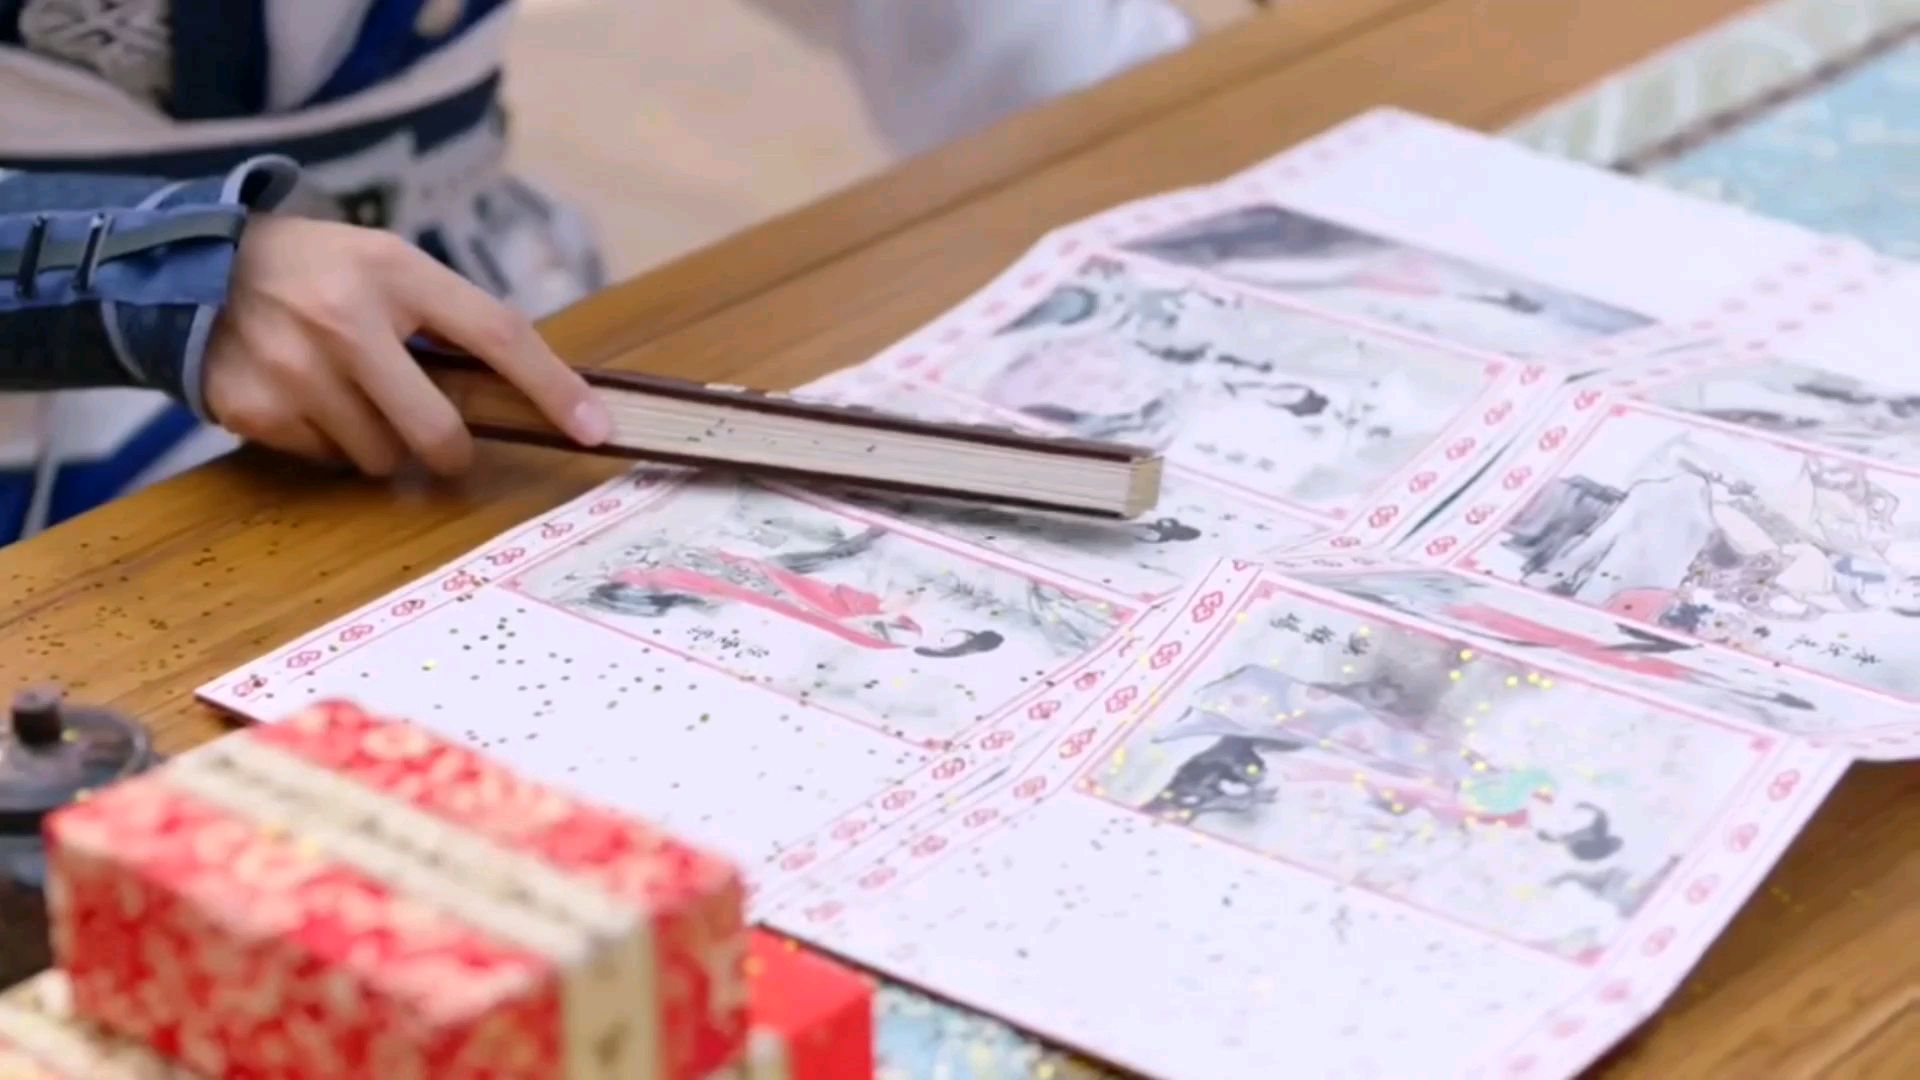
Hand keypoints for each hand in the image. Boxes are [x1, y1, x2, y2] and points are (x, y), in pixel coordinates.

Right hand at [203, 214, 610, 475]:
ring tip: (348, 393)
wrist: (190, 267)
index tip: (596, 429)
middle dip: (450, 451)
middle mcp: (345, 320)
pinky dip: (329, 443)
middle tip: (443, 443)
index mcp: (394, 271)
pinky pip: (326, 461)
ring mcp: (295, 369)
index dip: (553, 387)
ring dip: (381, 443)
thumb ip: (451, 320)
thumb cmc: (319, 271)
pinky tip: (304, 397)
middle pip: (438, 431)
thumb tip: (535, 394)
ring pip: (381, 458)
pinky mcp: (255, 410)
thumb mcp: (387, 264)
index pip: (497, 334)